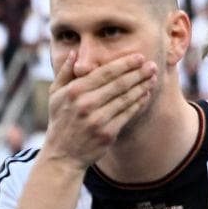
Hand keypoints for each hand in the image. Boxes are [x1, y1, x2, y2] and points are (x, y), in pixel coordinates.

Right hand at [42, 52, 158, 168]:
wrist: (62, 155)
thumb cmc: (60, 122)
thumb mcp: (55, 95)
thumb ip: (65, 73)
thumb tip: (74, 53)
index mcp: (75, 91)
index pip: (106, 72)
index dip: (125, 63)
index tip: (139, 57)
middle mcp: (86, 104)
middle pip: (120, 83)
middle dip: (139, 73)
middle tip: (152, 65)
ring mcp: (97, 119)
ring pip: (127, 98)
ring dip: (142, 86)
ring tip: (153, 78)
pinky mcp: (107, 133)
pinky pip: (128, 114)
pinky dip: (139, 103)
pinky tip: (145, 95)